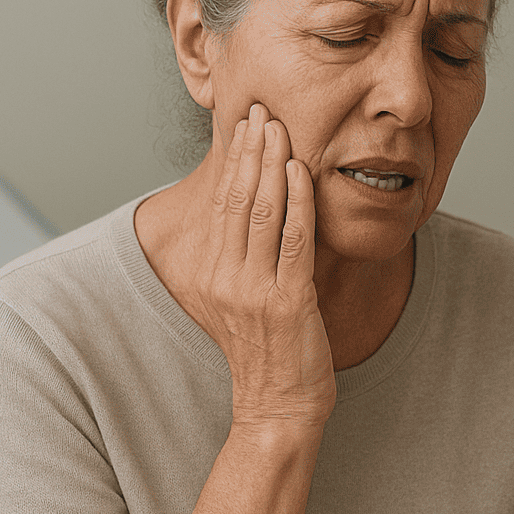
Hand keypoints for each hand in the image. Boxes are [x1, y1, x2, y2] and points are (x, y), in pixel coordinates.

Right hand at [190, 102, 333, 432]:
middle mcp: (225, 279)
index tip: (242, 123)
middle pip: (236, 199)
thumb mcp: (243, 298)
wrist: (280, 404)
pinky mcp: (287, 301)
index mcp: (211, 275)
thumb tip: (254, 208)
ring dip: (272, 164)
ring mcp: (254, 290)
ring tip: (278, 126)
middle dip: (248, 150)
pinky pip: (293, 239)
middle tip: (259, 109)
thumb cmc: (271, 351)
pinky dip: (298, 200)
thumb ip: (244, 256)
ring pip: (262, 212)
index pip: (221, 203)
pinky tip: (302, 170)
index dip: (231, 160)